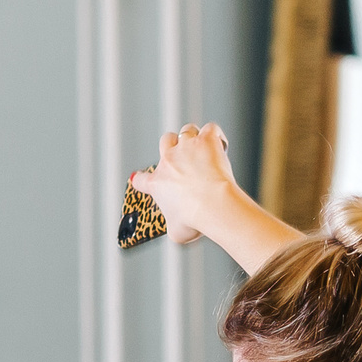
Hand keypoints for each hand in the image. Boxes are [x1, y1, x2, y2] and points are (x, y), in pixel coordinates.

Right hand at [129, 122, 241, 245]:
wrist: (212, 205)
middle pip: (164, 141)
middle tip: (182, 157)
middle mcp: (169, 161)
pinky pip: (210, 129)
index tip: (142, 181)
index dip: (141, 180)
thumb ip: (174, 227)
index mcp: (158, 184)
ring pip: (187, 131)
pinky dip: (216, 135)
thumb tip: (178, 231)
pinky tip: (221, 145)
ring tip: (204, 148)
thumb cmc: (195, 219)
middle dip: (172, 146)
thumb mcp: (177, 232)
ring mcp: (188, 148)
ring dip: (194, 138)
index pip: (141, 180)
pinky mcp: (207, 141)